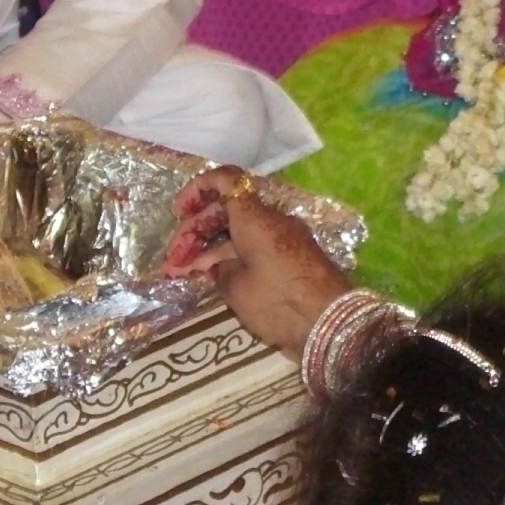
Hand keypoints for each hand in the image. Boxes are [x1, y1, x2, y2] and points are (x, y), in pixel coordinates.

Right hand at [165, 168, 348, 357]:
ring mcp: (285, 240)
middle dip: (195, 232)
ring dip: (210, 251)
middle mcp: (272, 221)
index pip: (225, 181)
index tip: (178, 211)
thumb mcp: (236, 288)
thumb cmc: (278, 300)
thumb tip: (219, 266)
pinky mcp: (293, 260)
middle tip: (173, 261)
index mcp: (255, 217)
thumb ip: (219, 270)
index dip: (197, 189)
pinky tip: (213, 279)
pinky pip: (256, 249)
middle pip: (227, 212)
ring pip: (239, 234)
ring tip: (183, 275)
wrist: (331, 324)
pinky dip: (233, 258)